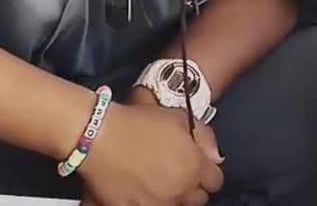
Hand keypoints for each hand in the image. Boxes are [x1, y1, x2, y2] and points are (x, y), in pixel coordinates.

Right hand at [78, 101, 223, 205]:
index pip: (215, 181)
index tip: (198, 166)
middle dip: (191, 186)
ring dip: (173, 198)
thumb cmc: (139, 123)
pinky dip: (150, 203)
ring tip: (158, 182)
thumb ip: (205, 138)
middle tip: (177, 172)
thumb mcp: (179, 118)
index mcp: (194, 167)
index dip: (207, 172)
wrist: (101, 137)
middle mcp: (179, 191)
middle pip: (198, 199)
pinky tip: (143, 191)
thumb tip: (215, 156)